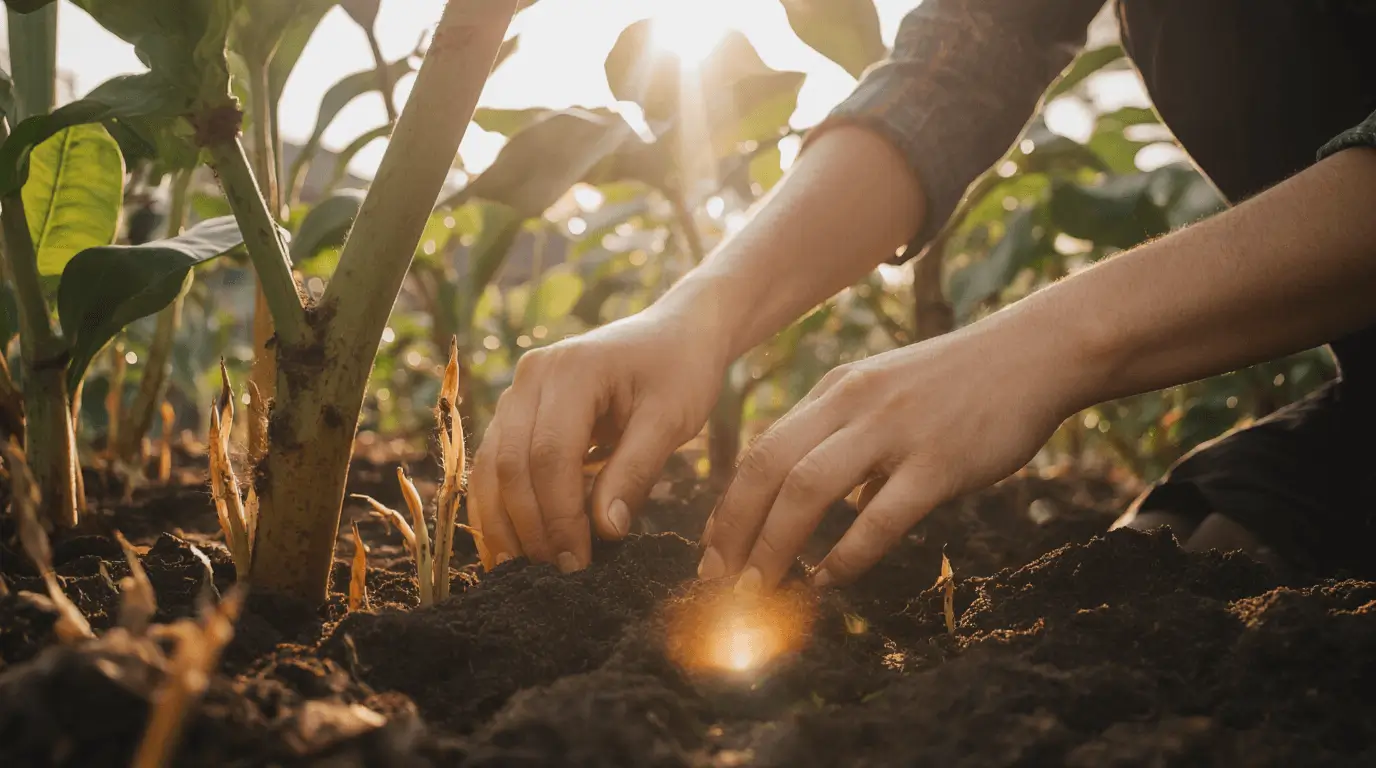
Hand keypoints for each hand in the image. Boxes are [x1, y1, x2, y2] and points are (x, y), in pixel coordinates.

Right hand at [468, 307, 728, 571]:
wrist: (675, 335)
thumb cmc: (680, 372)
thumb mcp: (670, 419)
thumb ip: (635, 472)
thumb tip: (605, 532)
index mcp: (572, 370)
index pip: (550, 455)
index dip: (560, 515)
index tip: (580, 563)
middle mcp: (532, 376)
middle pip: (511, 464)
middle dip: (531, 527)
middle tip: (556, 576)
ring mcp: (518, 390)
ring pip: (491, 467)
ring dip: (504, 523)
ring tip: (524, 572)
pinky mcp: (517, 410)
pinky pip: (495, 463)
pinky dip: (500, 506)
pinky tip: (513, 546)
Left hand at [698, 323, 1071, 591]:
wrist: (1036, 353)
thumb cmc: (962, 384)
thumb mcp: (887, 396)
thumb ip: (850, 441)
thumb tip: (833, 509)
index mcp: (834, 392)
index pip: (762, 451)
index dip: (731, 506)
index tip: (713, 551)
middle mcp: (851, 405)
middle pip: (768, 468)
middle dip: (735, 529)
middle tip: (718, 580)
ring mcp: (892, 430)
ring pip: (808, 489)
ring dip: (775, 545)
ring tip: (759, 588)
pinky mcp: (937, 460)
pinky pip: (879, 516)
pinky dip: (846, 554)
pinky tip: (829, 582)